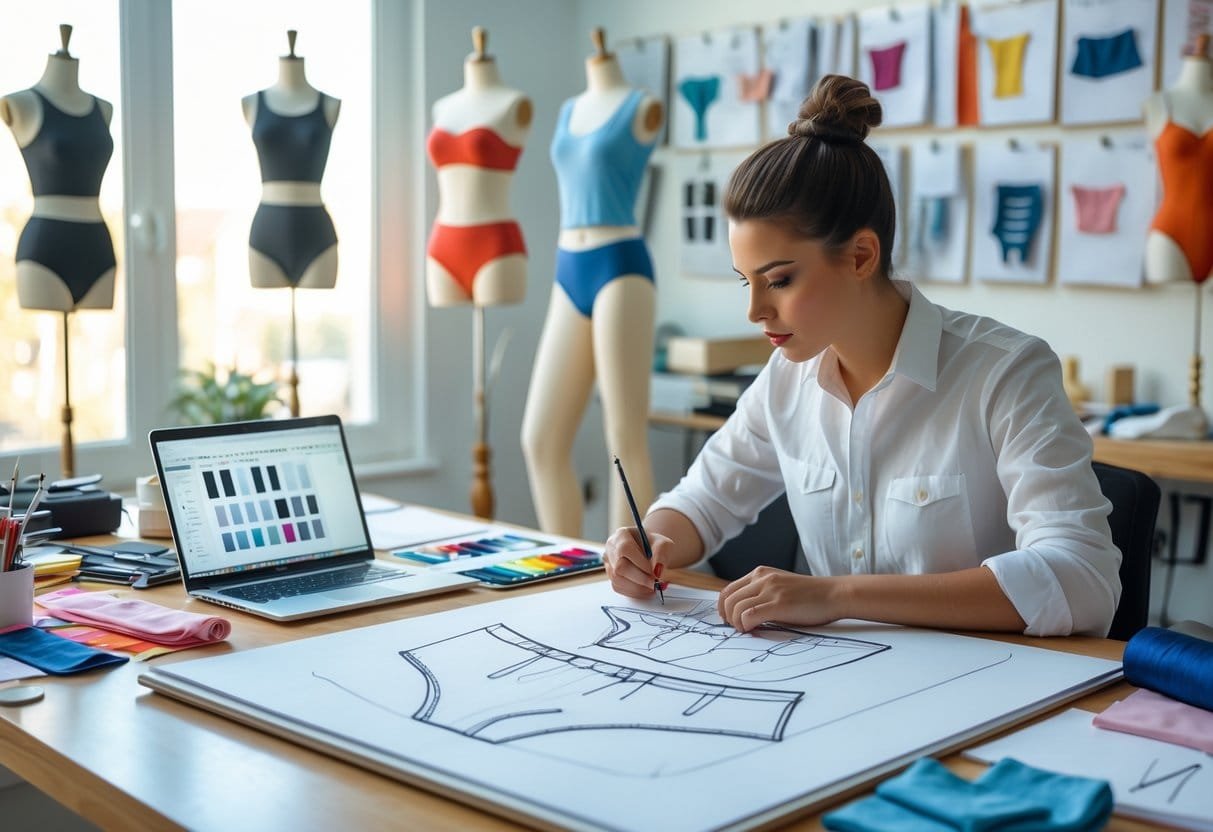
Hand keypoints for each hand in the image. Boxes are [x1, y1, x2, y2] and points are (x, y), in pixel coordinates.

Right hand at [603, 525, 670, 598]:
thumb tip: (657, 571)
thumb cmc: (656, 546)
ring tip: (653, 586)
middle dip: (640, 578)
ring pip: (618, 580)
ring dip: (638, 587)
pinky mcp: (611, 576)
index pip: (625, 549)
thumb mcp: (664, 544)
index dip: (639, 563)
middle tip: (655, 583)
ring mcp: (609, 563)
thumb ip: (662, 554)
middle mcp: (611, 548)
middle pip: (619, 567)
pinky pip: (619, 587)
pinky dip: (634, 591)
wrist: (651, 553)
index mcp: (622, 535)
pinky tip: (646, 588)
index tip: (655, 572)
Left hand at [717, 566, 841, 632]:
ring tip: (746, 630)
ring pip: (736, 607)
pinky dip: (745, 625)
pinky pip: (749, 615)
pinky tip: (753, 630)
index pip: (728, 589)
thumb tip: (741, 613)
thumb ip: (762, 593)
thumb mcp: (780, 586)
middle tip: (736, 628)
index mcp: (761, 573)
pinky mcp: (778, 604)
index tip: (727, 619)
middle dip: (727, 617)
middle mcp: (763, 578)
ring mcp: (770, 590)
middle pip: (728, 599)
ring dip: (735, 623)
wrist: (834, 594)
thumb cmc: (810, 596)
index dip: (723, 607)